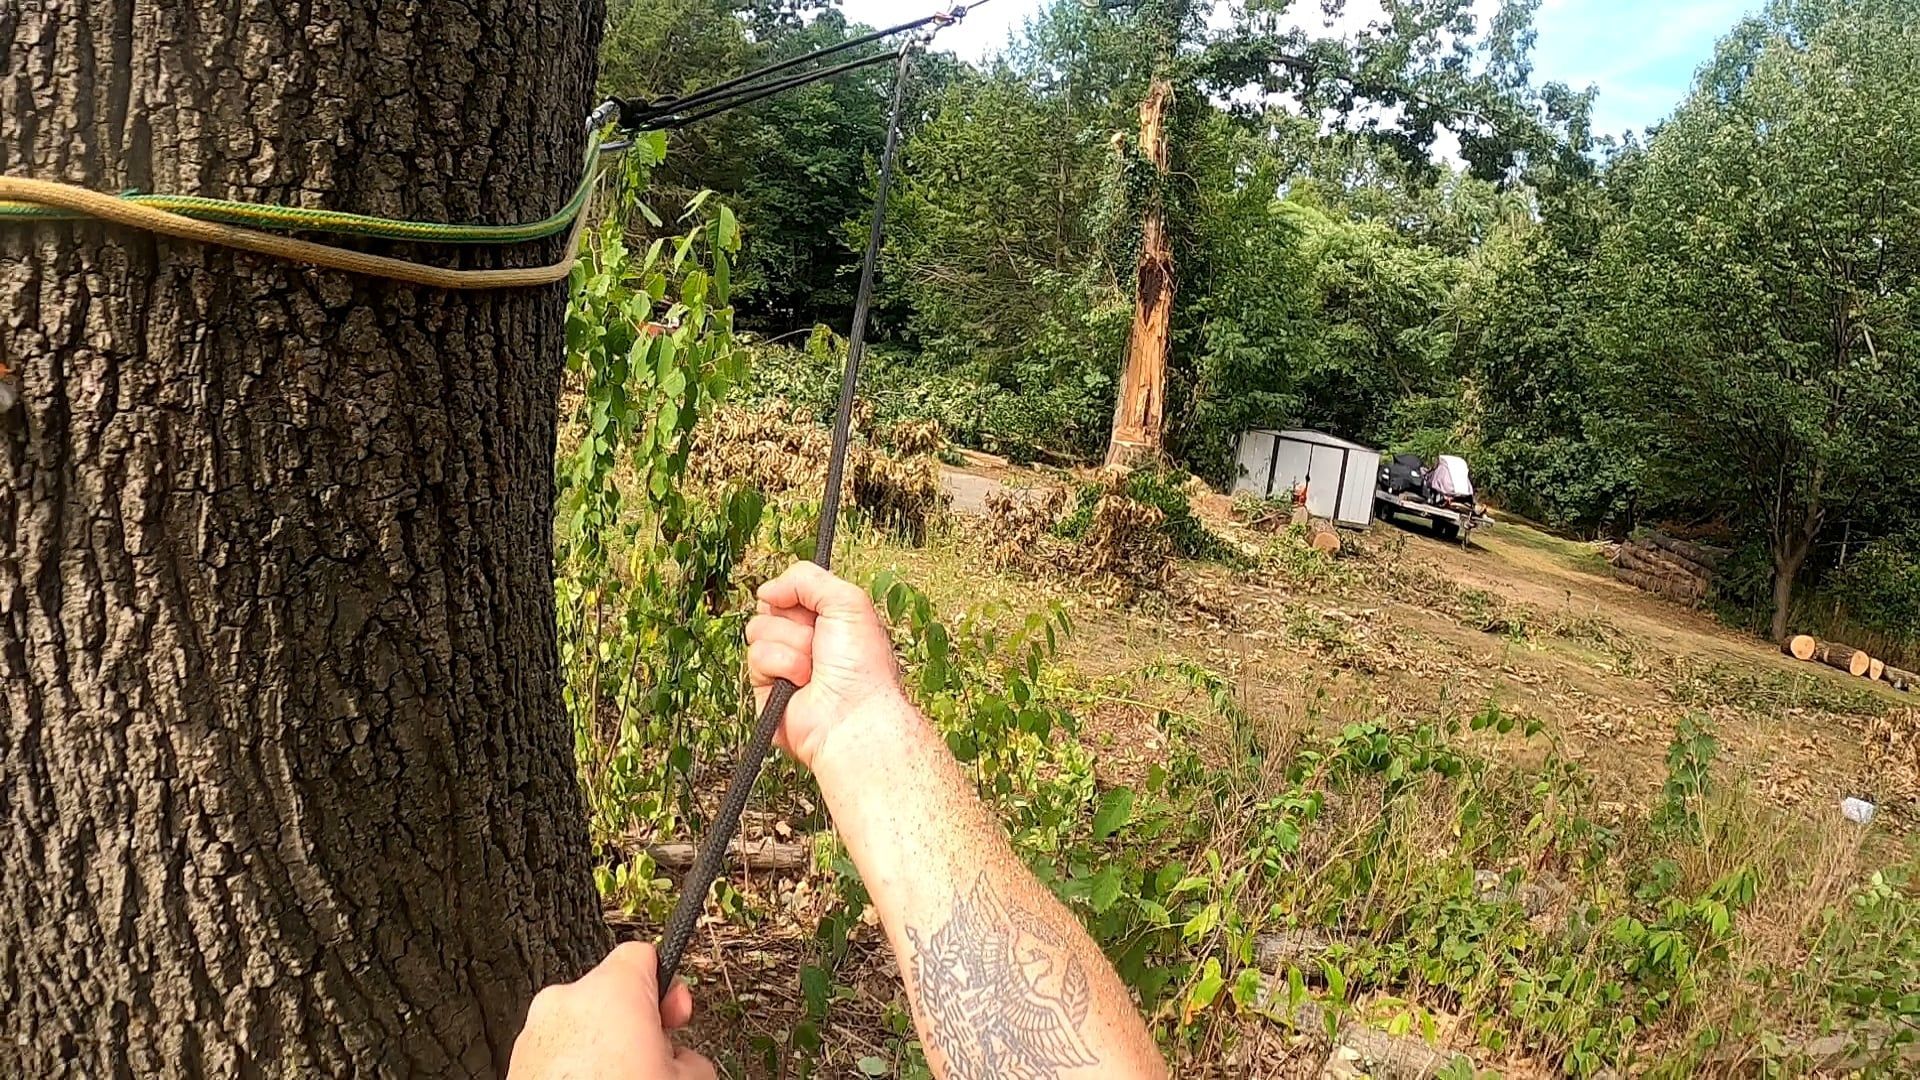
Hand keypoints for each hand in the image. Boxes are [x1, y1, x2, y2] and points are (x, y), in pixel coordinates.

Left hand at [508, 942, 714, 1079]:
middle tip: (653, 1063)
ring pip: (579, 1029)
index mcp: (610, 992)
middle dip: (633, 1027)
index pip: (642, 954)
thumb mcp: (689, 1079)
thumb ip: (689, 1056)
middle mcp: (565, 1003)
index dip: (665, 985)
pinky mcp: (517, 1068)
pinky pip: (556, 1057)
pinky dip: (573, 1072)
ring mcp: (533, 1036)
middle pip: (609, 996)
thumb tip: (681, 1062)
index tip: (675, 1016)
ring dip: (601, 1052)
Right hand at [746, 561, 906, 770]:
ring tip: (813, 667)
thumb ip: (807, 578)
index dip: (796, 595)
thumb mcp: (848, 601)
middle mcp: (803, 643)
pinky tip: (801, 683)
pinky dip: (780, 666)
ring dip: (791, 645)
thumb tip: (767, 589)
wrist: (853, 714)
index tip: (814, 609)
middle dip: (794, 622)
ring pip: (758, 631)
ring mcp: (782, 666)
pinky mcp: (766, 690)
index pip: (788, 592)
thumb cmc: (862, 664)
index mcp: (824, 621)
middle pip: (769, 609)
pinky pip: (755, 659)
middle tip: (818, 641)